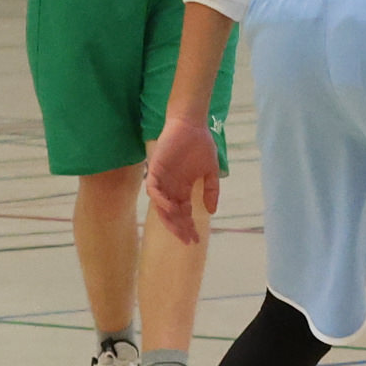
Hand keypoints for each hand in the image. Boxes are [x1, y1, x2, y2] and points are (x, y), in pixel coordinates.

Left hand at [142, 118, 221, 242]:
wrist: (191, 125)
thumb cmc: (200, 145)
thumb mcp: (210, 171)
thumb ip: (211, 190)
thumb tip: (212, 211)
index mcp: (182, 189)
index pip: (183, 213)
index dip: (188, 227)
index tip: (196, 240)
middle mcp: (171, 187)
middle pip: (172, 214)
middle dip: (179, 228)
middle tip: (187, 239)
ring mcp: (162, 179)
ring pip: (161, 206)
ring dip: (169, 218)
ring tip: (180, 229)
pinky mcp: (155, 169)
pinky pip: (153, 189)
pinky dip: (160, 200)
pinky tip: (171, 207)